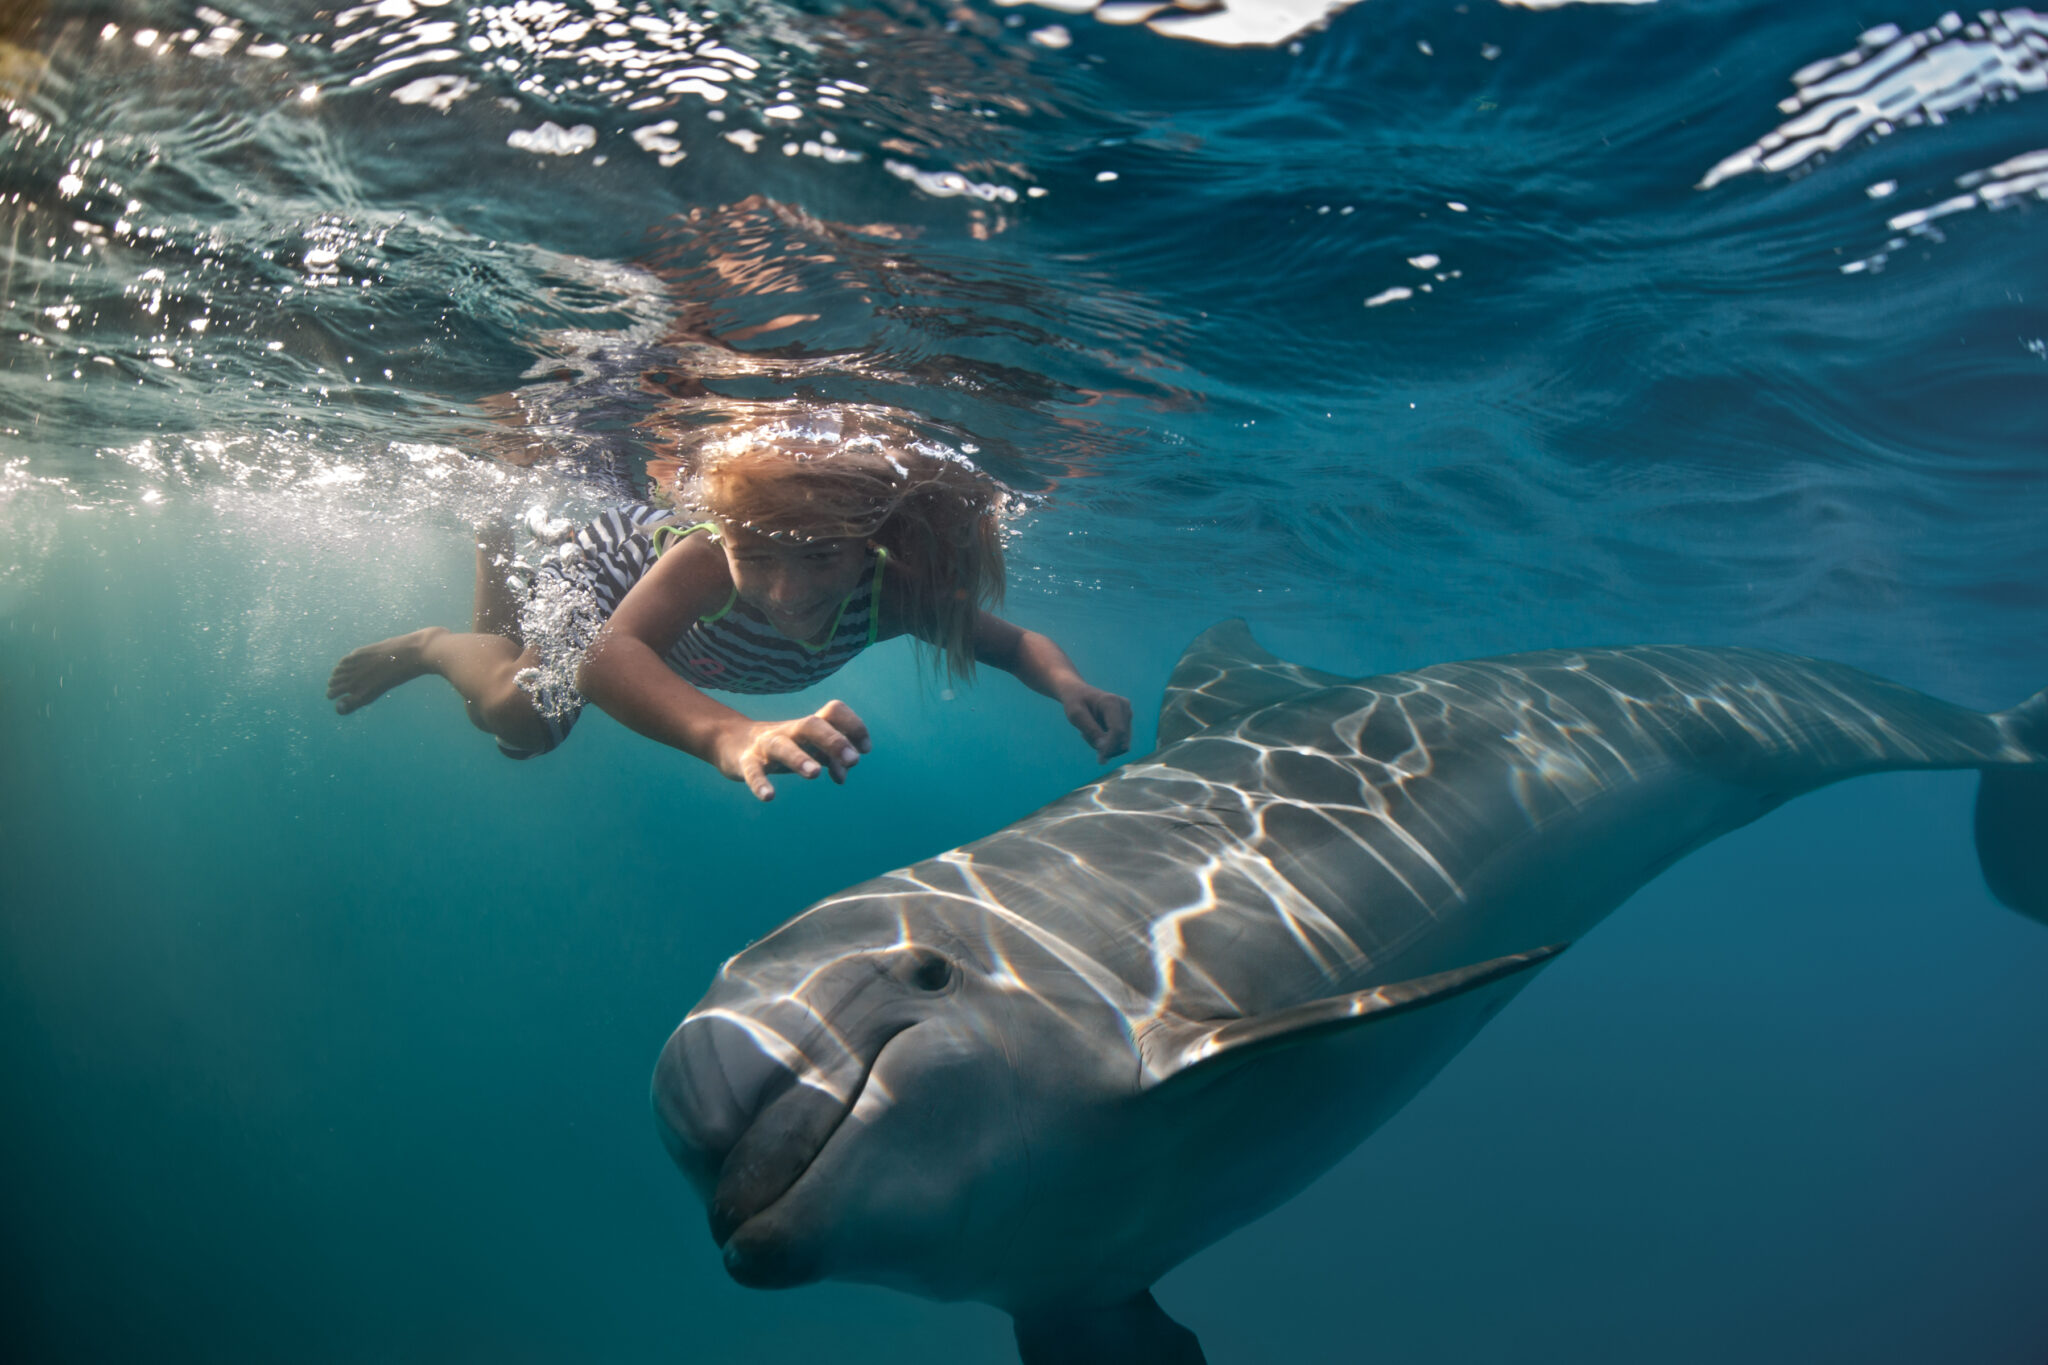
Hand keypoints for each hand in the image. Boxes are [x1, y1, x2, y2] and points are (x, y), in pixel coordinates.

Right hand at [716, 699, 871, 800]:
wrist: (734, 743)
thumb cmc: (785, 747)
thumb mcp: (810, 750)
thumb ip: (831, 760)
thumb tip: (842, 774)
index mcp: (808, 725)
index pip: (834, 711)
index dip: (854, 725)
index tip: (865, 749)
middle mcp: (789, 731)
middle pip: (812, 724)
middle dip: (834, 740)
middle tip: (853, 760)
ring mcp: (766, 744)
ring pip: (782, 746)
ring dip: (800, 758)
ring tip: (815, 774)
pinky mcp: (746, 761)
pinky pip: (752, 771)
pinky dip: (760, 783)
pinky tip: (769, 797)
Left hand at [1061, 685, 1132, 761]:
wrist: (1078, 693)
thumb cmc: (1075, 702)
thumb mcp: (1075, 715)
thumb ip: (1090, 730)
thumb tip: (1104, 748)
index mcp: (1112, 702)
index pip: (1117, 731)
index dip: (1110, 748)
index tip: (1100, 761)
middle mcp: (1124, 707)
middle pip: (1121, 739)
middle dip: (1105, 747)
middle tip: (1084, 736)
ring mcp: (1127, 714)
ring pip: (1122, 744)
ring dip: (1104, 746)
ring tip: (1088, 733)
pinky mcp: (1126, 722)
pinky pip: (1120, 742)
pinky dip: (1107, 744)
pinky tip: (1095, 733)